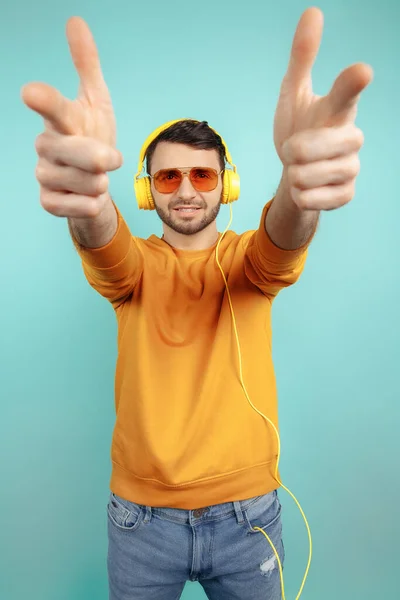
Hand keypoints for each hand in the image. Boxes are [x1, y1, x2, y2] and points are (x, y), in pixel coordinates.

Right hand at [21, 17, 122, 217]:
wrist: (94, 180)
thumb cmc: (92, 135)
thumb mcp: (96, 101)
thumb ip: (87, 65)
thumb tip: (75, 21)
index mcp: (61, 119)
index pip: (52, 107)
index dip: (44, 100)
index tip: (31, 92)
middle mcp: (47, 145)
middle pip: (77, 152)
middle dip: (98, 158)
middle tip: (112, 158)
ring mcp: (45, 174)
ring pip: (85, 183)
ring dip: (100, 183)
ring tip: (98, 178)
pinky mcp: (48, 201)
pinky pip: (78, 207)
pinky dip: (91, 204)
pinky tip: (90, 197)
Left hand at [273, 7, 372, 210]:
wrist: (294, 169)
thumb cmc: (299, 125)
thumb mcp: (294, 92)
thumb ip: (303, 57)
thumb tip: (313, 11)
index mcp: (339, 108)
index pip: (348, 92)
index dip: (352, 82)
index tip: (361, 71)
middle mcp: (351, 137)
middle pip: (319, 145)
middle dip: (295, 150)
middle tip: (292, 148)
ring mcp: (351, 167)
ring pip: (310, 176)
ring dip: (294, 173)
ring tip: (299, 167)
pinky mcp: (346, 194)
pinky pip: (311, 199)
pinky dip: (299, 195)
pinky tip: (305, 187)